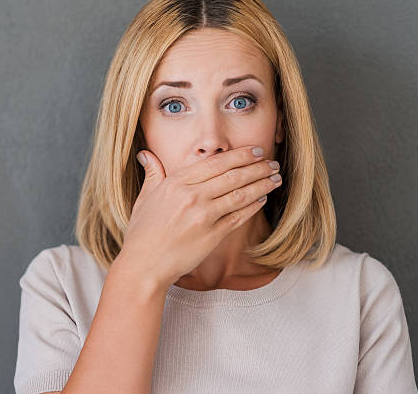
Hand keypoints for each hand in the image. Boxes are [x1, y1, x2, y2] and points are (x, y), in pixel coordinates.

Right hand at [119, 145, 282, 288]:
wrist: (144, 265)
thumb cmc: (142, 232)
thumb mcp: (144, 198)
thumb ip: (153, 173)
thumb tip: (146, 154)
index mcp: (176, 182)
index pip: (215, 163)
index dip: (240, 155)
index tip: (255, 151)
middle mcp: (192, 196)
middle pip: (233, 176)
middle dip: (257, 167)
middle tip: (272, 162)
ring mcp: (203, 216)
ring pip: (240, 195)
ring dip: (261, 184)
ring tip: (275, 178)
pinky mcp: (212, 236)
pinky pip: (238, 217)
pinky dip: (253, 207)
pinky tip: (262, 200)